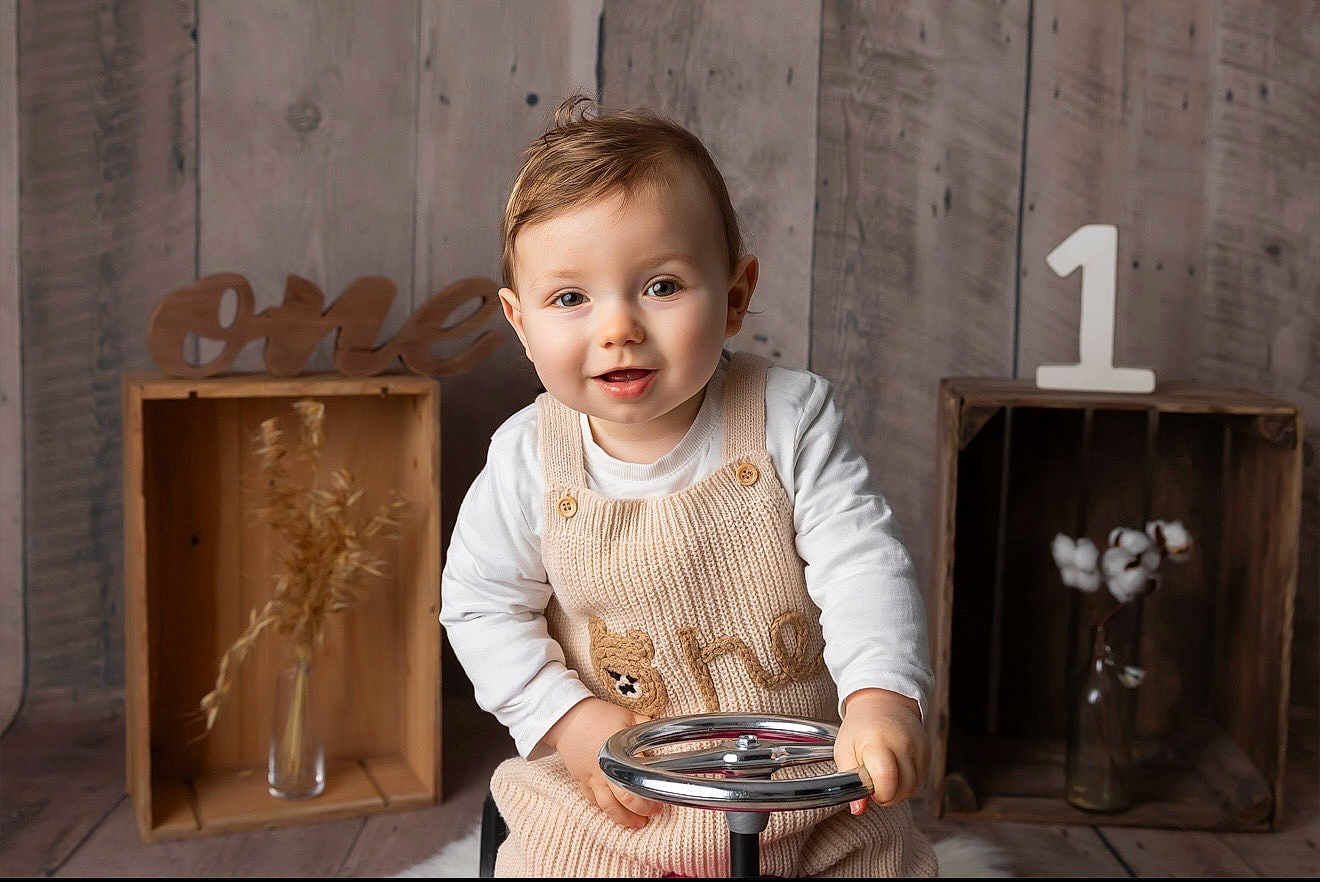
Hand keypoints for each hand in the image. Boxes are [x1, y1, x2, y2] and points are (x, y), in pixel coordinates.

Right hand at [543, 697, 662, 828]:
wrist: (567, 717)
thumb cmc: (598, 715)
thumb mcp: (629, 716)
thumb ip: (646, 728)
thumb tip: (665, 734)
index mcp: (618, 756)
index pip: (636, 785)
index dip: (650, 797)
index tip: (661, 802)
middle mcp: (604, 771)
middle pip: (622, 802)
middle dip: (639, 812)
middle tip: (652, 814)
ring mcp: (591, 778)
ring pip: (607, 808)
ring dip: (623, 819)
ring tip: (636, 823)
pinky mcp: (581, 781)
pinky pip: (593, 802)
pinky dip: (605, 810)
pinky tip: (615, 811)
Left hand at [834, 688, 927, 814]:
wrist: (883, 703)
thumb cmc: (860, 727)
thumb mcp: (844, 750)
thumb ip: (849, 781)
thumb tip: (858, 810)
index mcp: (877, 742)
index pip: (885, 780)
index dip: (877, 793)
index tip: (868, 788)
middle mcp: (902, 744)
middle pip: (902, 789)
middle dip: (887, 795)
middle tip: (874, 783)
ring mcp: (918, 748)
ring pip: (914, 788)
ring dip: (898, 791)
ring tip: (884, 777)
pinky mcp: (928, 752)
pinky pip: (922, 781)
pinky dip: (908, 784)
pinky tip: (896, 772)